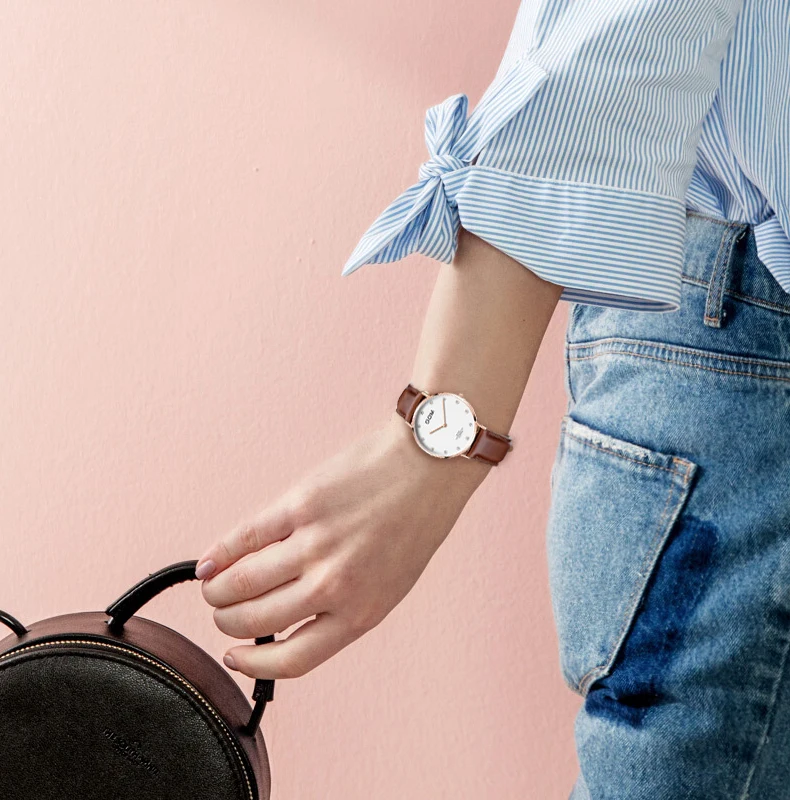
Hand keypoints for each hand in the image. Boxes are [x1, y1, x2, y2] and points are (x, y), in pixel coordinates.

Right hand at [196, 412, 489, 679]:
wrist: (428, 464)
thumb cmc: (414, 523)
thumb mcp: (390, 582)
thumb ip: (344, 605)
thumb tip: (286, 620)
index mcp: (362, 612)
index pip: (292, 659)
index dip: (253, 663)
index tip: (234, 656)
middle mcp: (334, 584)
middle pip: (256, 620)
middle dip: (228, 621)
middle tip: (222, 612)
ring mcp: (314, 543)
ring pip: (242, 582)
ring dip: (217, 590)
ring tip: (214, 588)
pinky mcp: (299, 505)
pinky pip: (245, 537)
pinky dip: (218, 553)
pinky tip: (207, 562)